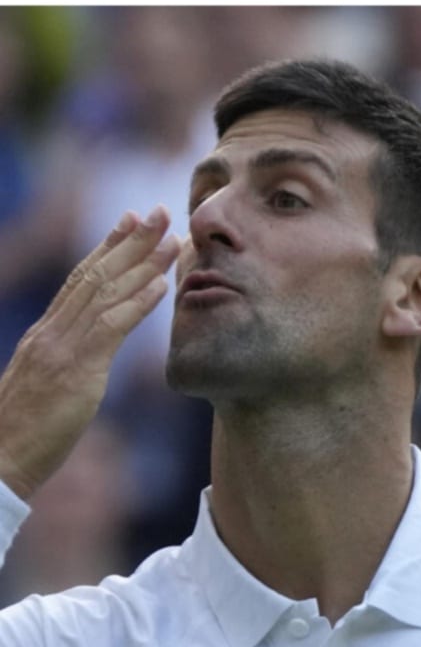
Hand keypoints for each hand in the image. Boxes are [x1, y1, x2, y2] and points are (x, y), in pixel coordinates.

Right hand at [0, 207, 179, 499]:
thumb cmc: (22, 434)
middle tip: (159, 211)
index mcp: (46, 334)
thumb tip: (82, 359)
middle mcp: (52, 332)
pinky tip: (162, 286)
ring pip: (105, 293)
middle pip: (94, 274)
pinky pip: (110, 329)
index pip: (79, 280)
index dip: (106, 247)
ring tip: (172, 237)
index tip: (128, 220)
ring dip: (143, 263)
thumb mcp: (46, 389)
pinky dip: (137, 304)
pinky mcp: (75, 372)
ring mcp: (62, 349)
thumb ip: (65, 365)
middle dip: (130, 241)